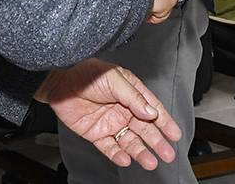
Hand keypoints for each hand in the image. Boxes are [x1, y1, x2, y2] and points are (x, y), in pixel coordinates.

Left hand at [35, 58, 181, 169]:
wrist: (59, 80)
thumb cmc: (86, 72)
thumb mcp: (115, 80)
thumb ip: (133, 97)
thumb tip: (152, 112)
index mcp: (131, 93)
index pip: (153, 109)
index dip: (165, 122)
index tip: (175, 134)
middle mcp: (123, 109)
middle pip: (144, 129)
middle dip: (157, 142)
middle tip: (168, 154)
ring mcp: (110, 122)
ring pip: (129, 141)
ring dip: (140, 152)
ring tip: (150, 162)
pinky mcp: (96, 133)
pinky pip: (109, 147)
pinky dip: (117, 155)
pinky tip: (126, 159)